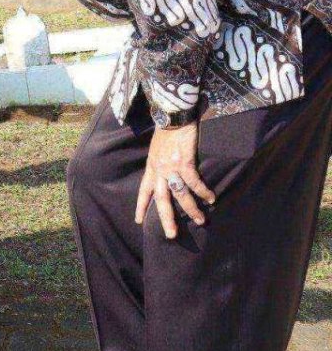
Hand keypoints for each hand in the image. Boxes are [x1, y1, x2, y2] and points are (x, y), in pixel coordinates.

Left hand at [135, 122, 216, 238]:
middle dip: (166, 218)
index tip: (138, 220)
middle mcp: (159, 169)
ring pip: (180, 194)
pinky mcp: (185, 162)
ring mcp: (171, 166)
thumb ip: (159, 162)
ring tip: (200, 220)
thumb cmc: (167, 130)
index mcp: (151, 167)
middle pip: (161, 199)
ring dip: (191, 209)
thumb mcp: (156, 149)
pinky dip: (203, 192)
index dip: (141, 206)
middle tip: (171, 235)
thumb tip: (164, 173)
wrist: (173, 115)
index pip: (143, 190)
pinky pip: (194, 182)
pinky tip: (211, 198)